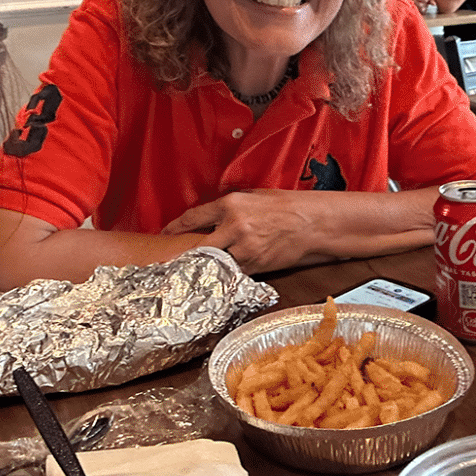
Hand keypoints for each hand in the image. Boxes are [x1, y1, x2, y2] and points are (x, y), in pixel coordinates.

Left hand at [162, 190, 321, 273]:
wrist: (311, 222)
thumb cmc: (284, 206)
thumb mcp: (253, 196)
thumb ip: (229, 206)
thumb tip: (209, 216)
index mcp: (230, 204)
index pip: (193, 218)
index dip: (176, 228)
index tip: (164, 235)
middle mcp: (233, 226)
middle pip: (197, 246)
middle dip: (183, 255)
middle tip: (169, 261)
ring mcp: (244, 248)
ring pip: (213, 263)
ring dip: (204, 269)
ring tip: (190, 274)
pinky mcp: (254, 265)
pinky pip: (232, 274)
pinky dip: (225, 277)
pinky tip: (217, 279)